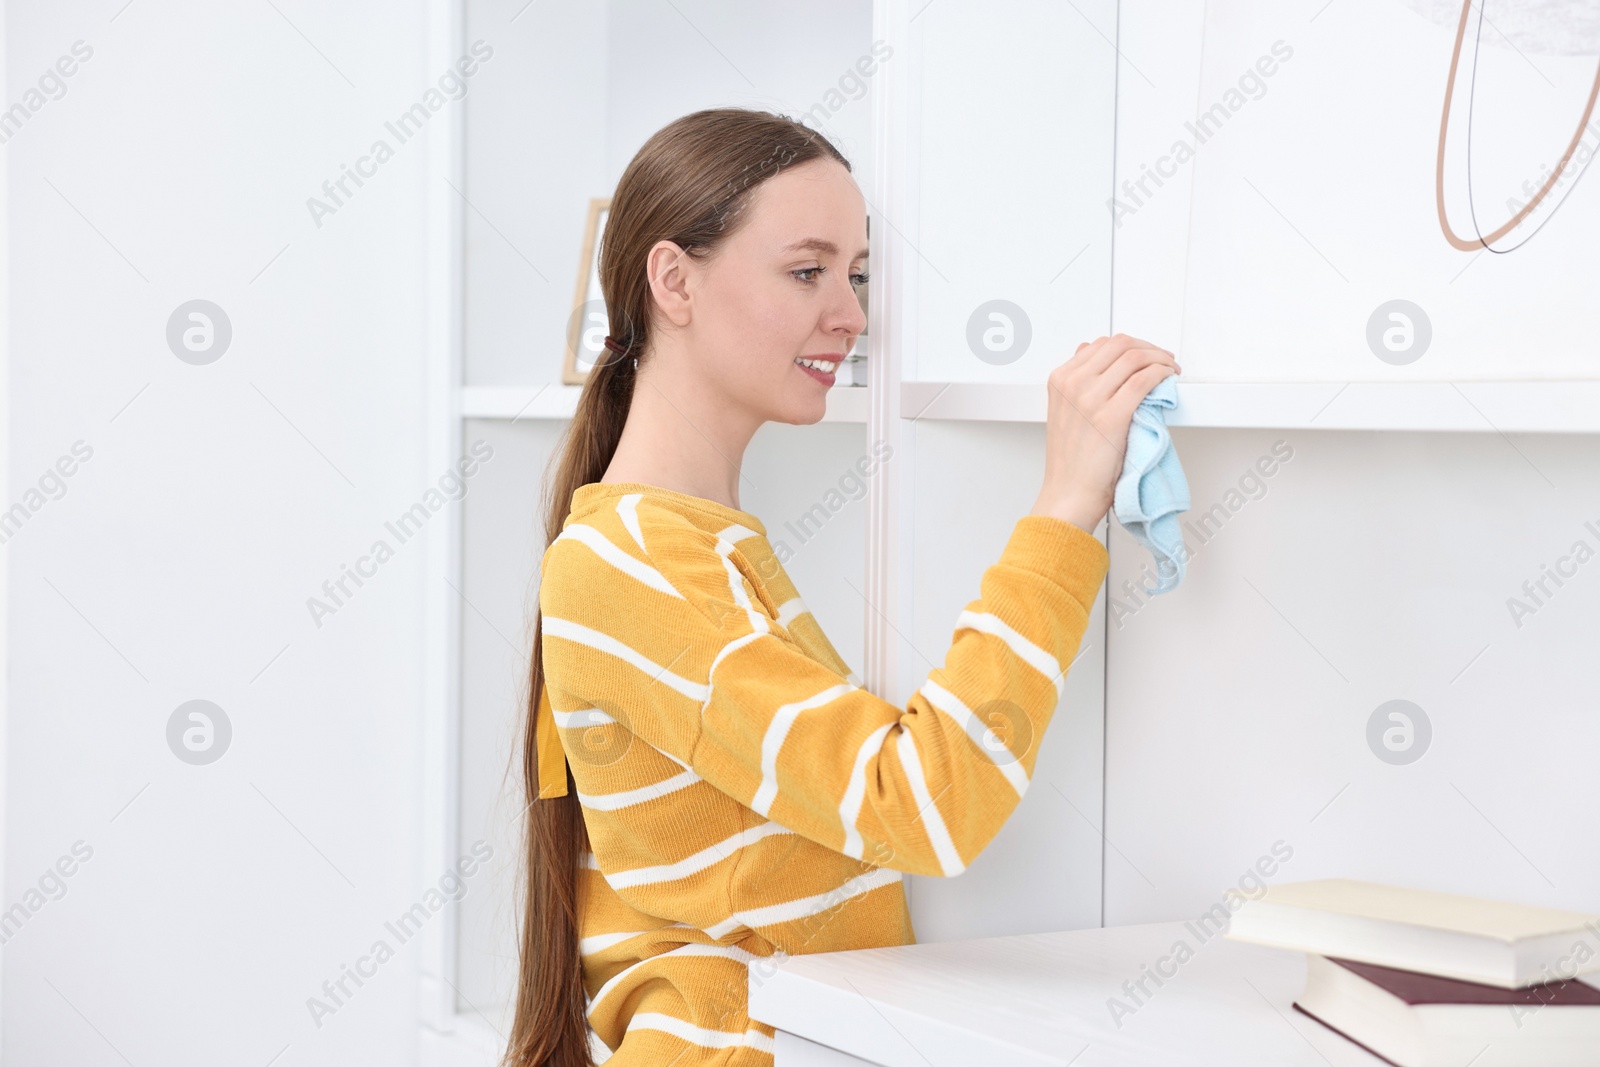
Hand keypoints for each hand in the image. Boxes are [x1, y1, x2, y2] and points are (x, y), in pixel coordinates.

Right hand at [1031, 334, 1179, 532]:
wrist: (1069, 493)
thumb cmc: (1072, 461)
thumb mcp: (1065, 412)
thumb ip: (1079, 383)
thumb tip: (1096, 357)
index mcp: (1059, 380)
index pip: (1101, 344)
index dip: (1131, 346)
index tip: (1145, 356)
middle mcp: (1072, 384)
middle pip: (1119, 344)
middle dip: (1148, 348)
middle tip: (1164, 360)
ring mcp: (1090, 398)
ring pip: (1134, 357)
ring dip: (1160, 359)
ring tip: (1170, 370)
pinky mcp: (1111, 416)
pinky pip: (1144, 380)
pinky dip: (1162, 374)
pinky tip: (1168, 380)